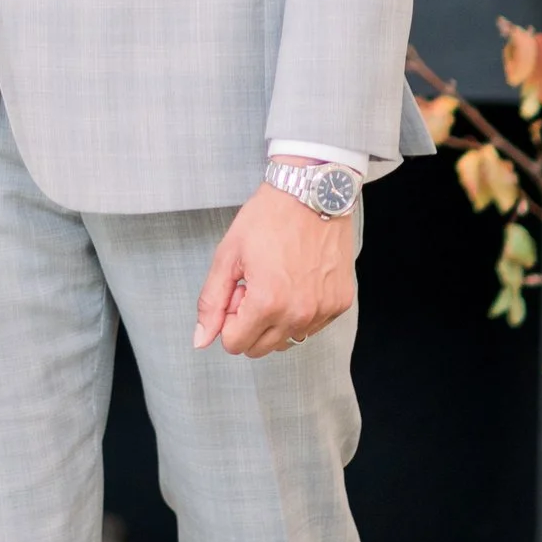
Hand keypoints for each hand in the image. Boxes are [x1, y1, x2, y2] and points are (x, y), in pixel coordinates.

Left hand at [192, 174, 355, 358]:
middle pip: (260, 348)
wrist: (312, 194)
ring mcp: (323, 311)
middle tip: (254, 285)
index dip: (228, 318)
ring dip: (276, 320)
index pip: (235, 344)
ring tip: (277, 281)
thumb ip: (211, 301)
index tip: (237, 291)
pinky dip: (300, 312)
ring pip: (287, 340)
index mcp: (267, 303)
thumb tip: (201, 340)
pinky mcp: (340, 303)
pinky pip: (312, 327)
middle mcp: (299, 314)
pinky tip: (298, 281)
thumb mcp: (228, 255)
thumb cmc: (270, 218)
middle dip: (249, 322)